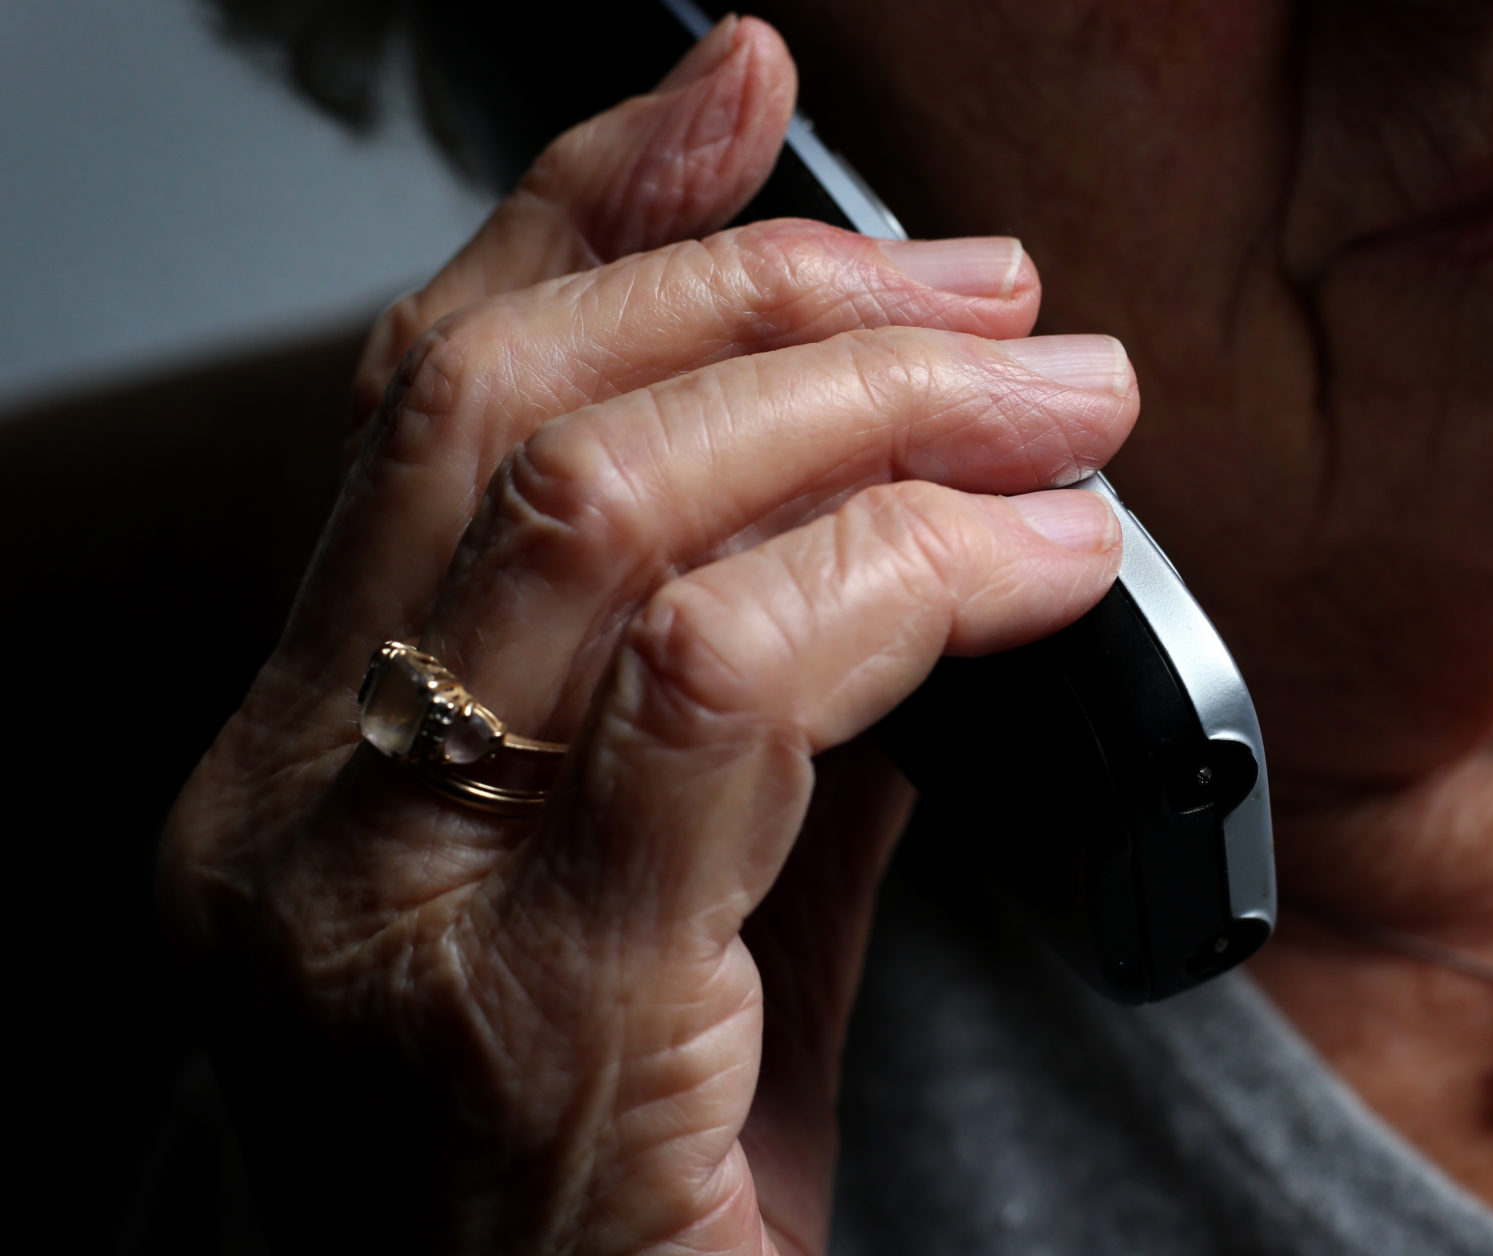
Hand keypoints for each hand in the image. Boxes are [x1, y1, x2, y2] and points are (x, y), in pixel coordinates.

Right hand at [159, 18, 1134, 1254]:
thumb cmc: (603, 1229)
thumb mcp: (667, 933)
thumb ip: (749, 743)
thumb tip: (902, 546)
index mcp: (302, 775)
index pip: (427, 410)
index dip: (589, 217)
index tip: (738, 99)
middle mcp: (292, 819)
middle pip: (515, 421)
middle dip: (783, 305)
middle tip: (997, 306)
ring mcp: (381, 914)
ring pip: (612, 516)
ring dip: (870, 416)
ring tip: (1057, 413)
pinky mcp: (537, 1014)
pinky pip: (724, 687)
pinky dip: (905, 578)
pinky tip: (1041, 572)